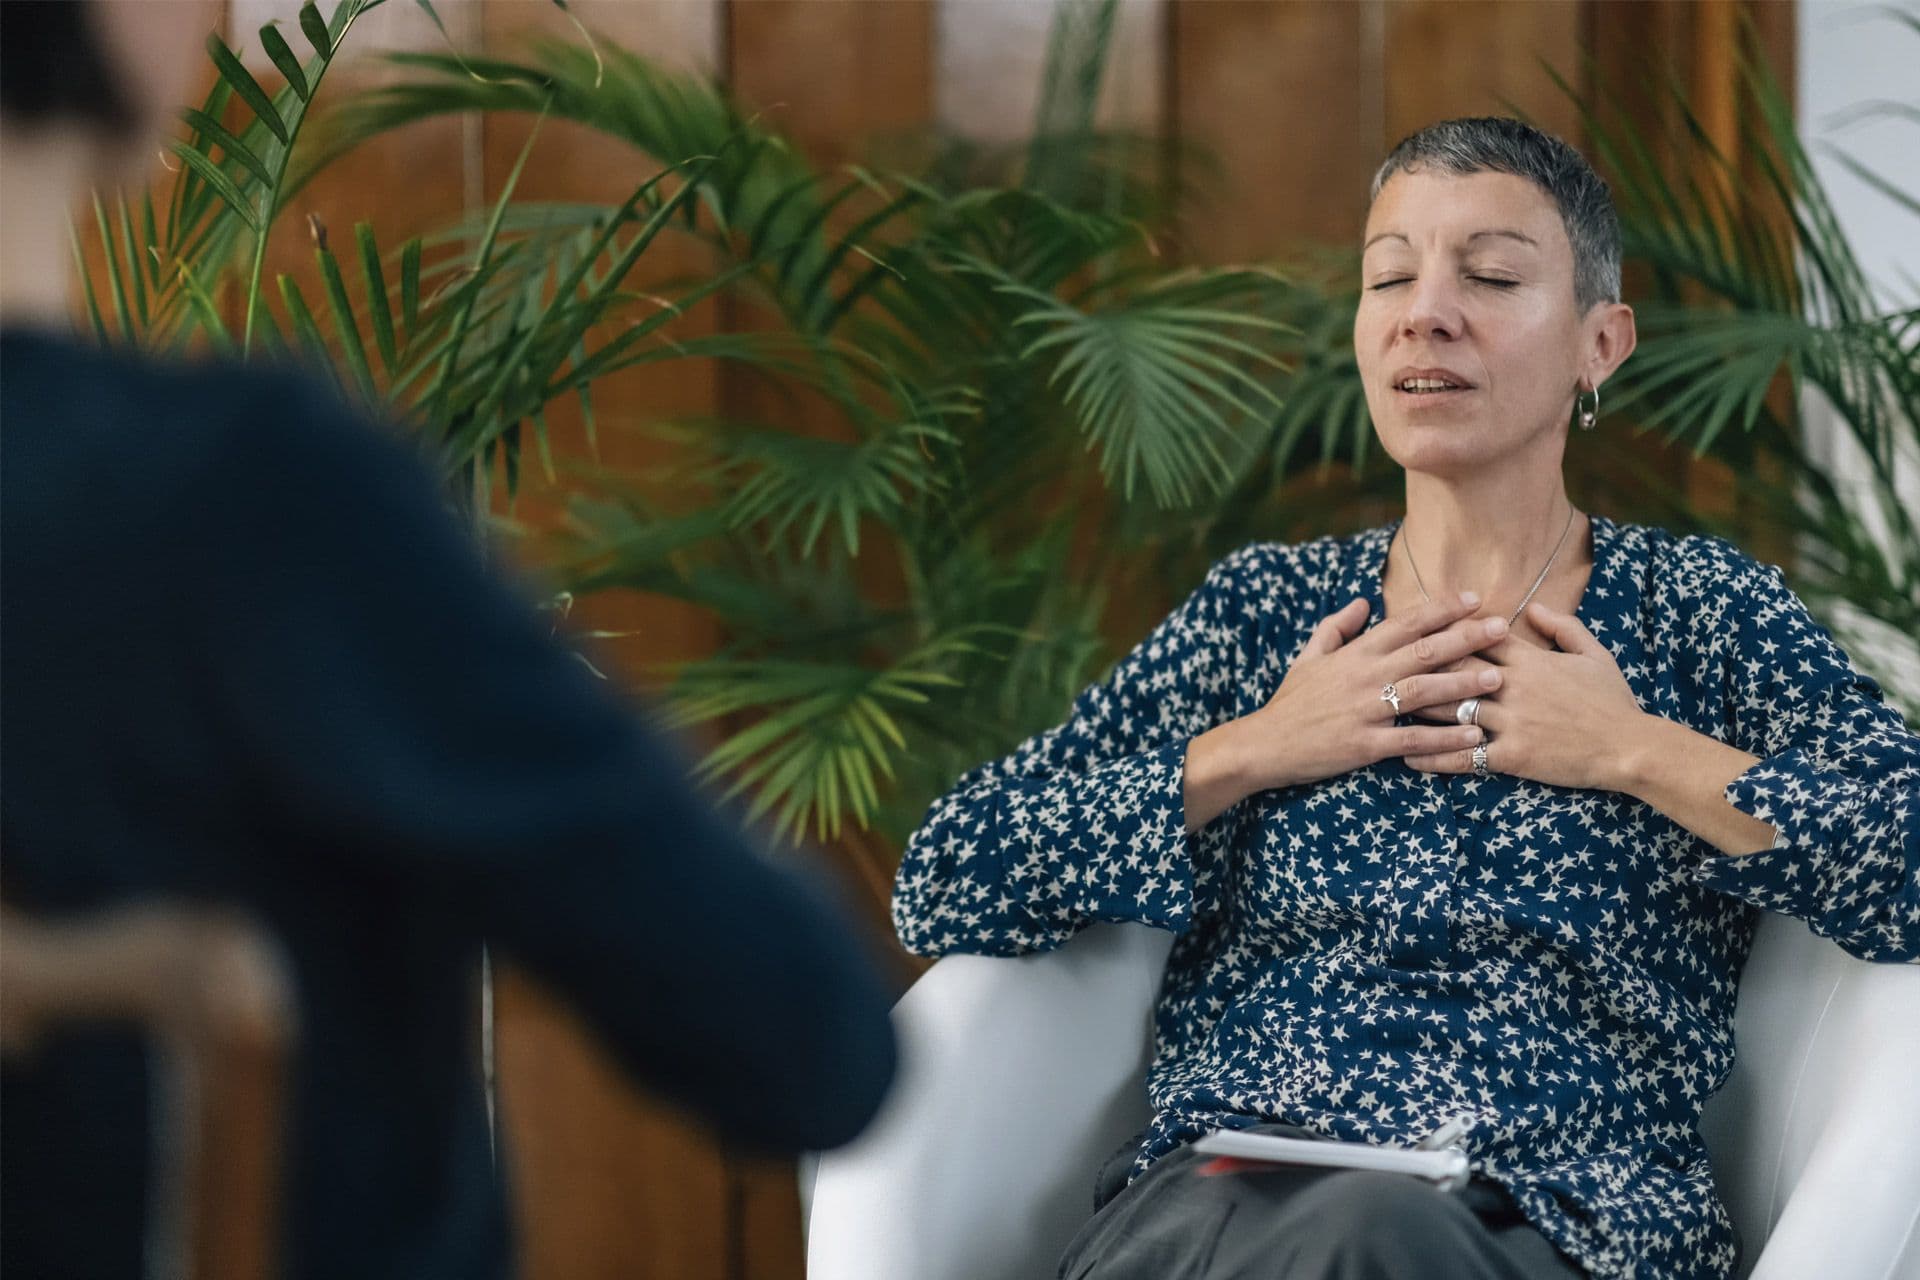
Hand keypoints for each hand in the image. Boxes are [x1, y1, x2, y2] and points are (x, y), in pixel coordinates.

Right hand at [1236, 591, 1509, 790]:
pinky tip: (1472, 735)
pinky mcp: (1364, 745)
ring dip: (1462, 683)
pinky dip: (1443, 738)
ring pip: (1421, 692)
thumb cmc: (1289, 702)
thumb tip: (1359, 602)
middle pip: (1422, 651)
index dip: (1440, 609)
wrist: (1263, 744)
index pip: (1403, 623)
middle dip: (1465, 638)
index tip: (1474, 598)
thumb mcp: (1307, 657)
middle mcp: (1363, 677)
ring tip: (1498, 677)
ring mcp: (1364, 711)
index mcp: (1354, 654)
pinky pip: (1411, 741)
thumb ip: (1335, 628)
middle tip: (1502, 628)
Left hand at [1404, 601, 1647, 790]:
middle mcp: (1514, 687)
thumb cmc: (1612, 699)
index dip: (1443, 629)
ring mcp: (1512, 722)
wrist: (1630, 746)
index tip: (1412, 627)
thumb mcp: (1593, 654)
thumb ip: (1563, 627)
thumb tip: (1532, 608)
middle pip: (1453, 668)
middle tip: (1381, 665)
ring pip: (1452, 710)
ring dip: (1415, 709)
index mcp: (1530, 660)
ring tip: (1382, 709)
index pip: (1477, 636)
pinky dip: (1434, 757)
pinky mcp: (1513, 756)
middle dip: (1416, 666)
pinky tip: (1408, 757)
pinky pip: (1465, 756)